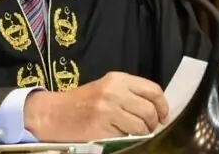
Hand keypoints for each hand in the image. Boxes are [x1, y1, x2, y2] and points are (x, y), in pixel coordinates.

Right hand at [23, 71, 169, 141]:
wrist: (55, 113)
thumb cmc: (82, 102)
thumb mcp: (106, 88)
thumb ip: (129, 93)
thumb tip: (156, 108)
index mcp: (118, 79)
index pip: (153, 90)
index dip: (163, 105)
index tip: (163, 116)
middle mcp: (114, 92)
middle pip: (149, 110)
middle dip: (153, 123)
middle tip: (149, 128)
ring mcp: (108, 110)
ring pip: (141, 126)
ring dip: (142, 133)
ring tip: (133, 132)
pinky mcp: (102, 128)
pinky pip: (126, 137)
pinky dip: (127, 139)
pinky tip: (119, 135)